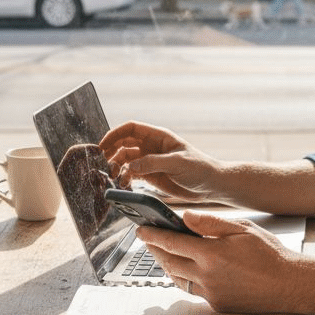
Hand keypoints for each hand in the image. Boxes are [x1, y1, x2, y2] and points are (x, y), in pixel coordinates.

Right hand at [100, 121, 222, 202]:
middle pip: (124, 144)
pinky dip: (124, 179)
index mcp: (158, 136)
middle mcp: (151, 147)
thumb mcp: (177, 163)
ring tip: (115, 178)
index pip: (131, 129)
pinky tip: (124, 185)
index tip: (103, 145)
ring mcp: (150, 161)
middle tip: (104, 164)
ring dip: (117, 167)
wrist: (211, 185)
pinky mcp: (151, 176)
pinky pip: (131, 174)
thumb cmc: (200, 168)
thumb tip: (130, 166)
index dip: (115, 134)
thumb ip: (153, 163)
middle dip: (112, 152)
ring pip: (125, 160)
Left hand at [136, 211, 303, 314]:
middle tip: (147, 240)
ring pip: (178, 279)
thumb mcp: (242, 229)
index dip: (153, 235)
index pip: (172, 242)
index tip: (141, 229)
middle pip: (169, 262)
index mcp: (211, 254)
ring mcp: (211, 294)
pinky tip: (187, 270)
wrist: (289, 285)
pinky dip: (185, 278)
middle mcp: (207, 276)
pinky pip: (193, 290)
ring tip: (163, 253)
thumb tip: (185, 217)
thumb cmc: (270, 254)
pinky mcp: (217, 305)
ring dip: (167, 265)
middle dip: (155, 250)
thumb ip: (211, 223)